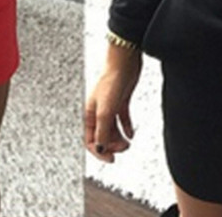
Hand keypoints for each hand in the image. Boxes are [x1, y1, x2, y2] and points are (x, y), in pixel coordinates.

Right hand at [84, 43, 142, 162]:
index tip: (111, 159)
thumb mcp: (106, 111)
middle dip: (112, 145)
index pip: (90, 139)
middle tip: (123, 148)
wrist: (124, 61)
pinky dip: (126, 127)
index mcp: (89, 113)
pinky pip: (122, 119)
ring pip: (112, 129)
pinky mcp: (120, 100)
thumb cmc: (111, 80)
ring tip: (128, 143)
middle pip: (102, 135)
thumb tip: (101, 149)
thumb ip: (102, 131)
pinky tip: (131, 133)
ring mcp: (109, 105)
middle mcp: (98, 110)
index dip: (99, 151)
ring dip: (120, 138)